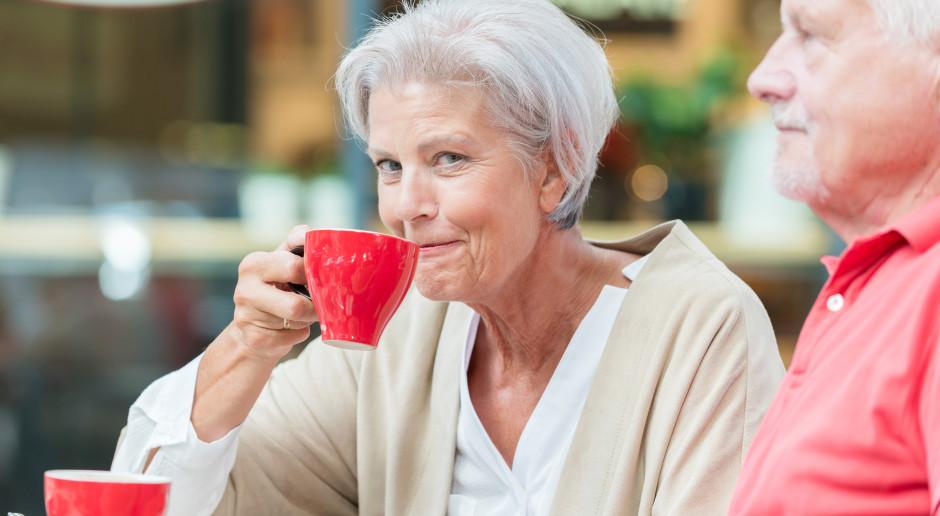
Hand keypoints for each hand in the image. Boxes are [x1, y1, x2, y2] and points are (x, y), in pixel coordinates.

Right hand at [230, 225, 318, 359]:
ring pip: (295, 322)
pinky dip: (298, 334)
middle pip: (295, 305)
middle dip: (314, 306)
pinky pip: (291, 339)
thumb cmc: (275, 286)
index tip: (317, 278)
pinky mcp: (253, 339)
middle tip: (318, 302)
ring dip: (306, 319)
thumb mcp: (283, 259)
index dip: (312, 274)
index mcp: (254, 264)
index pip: (293, 267)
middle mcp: (244, 289)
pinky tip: (290, 328)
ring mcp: (245, 316)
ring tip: (299, 314)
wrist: (253, 322)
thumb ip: (296, 243)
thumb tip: (308, 233)